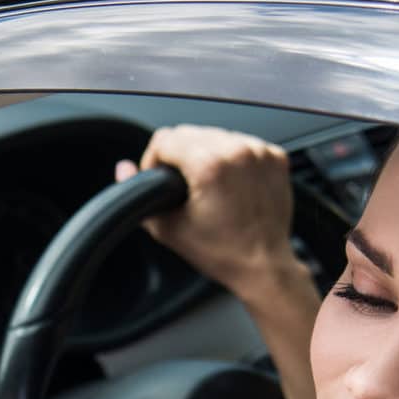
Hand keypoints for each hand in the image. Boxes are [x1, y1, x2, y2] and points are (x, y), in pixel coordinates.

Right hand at [116, 124, 298, 297]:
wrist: (264, 266)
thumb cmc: (223, 253)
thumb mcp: (169, 229)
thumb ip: (138, 195)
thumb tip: (123, 169)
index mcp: (210, 165)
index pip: (165, 138)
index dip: (153, 160)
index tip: (159, 179)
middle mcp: (237, 151)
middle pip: (190, 132)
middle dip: (180, 156)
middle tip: (184, 187)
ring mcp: (259, 152)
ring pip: (216, 135)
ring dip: (206, 154)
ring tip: (209, 186)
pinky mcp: (274, 157)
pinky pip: (241, 143)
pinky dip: (232, 158)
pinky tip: (231, 184)